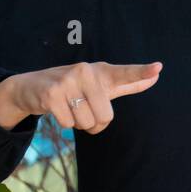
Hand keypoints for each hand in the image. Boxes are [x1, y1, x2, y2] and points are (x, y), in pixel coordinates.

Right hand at [0, 61, 161, 133]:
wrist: (31, 87)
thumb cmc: (74, 87)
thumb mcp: (101, 84)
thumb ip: (128, 82)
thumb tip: (156, 76)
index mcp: (101, 71)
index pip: (125, 73)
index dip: (141, 73)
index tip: (158, 68)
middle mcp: (86, 71)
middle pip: (105, 117)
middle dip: (94, 122)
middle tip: (82, 109)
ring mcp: (68, 80)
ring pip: (87, 123)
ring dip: (78, 123)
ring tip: (69, 107)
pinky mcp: (52, 93)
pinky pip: (69, 123)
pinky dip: (64, 123)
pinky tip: (57, 109)